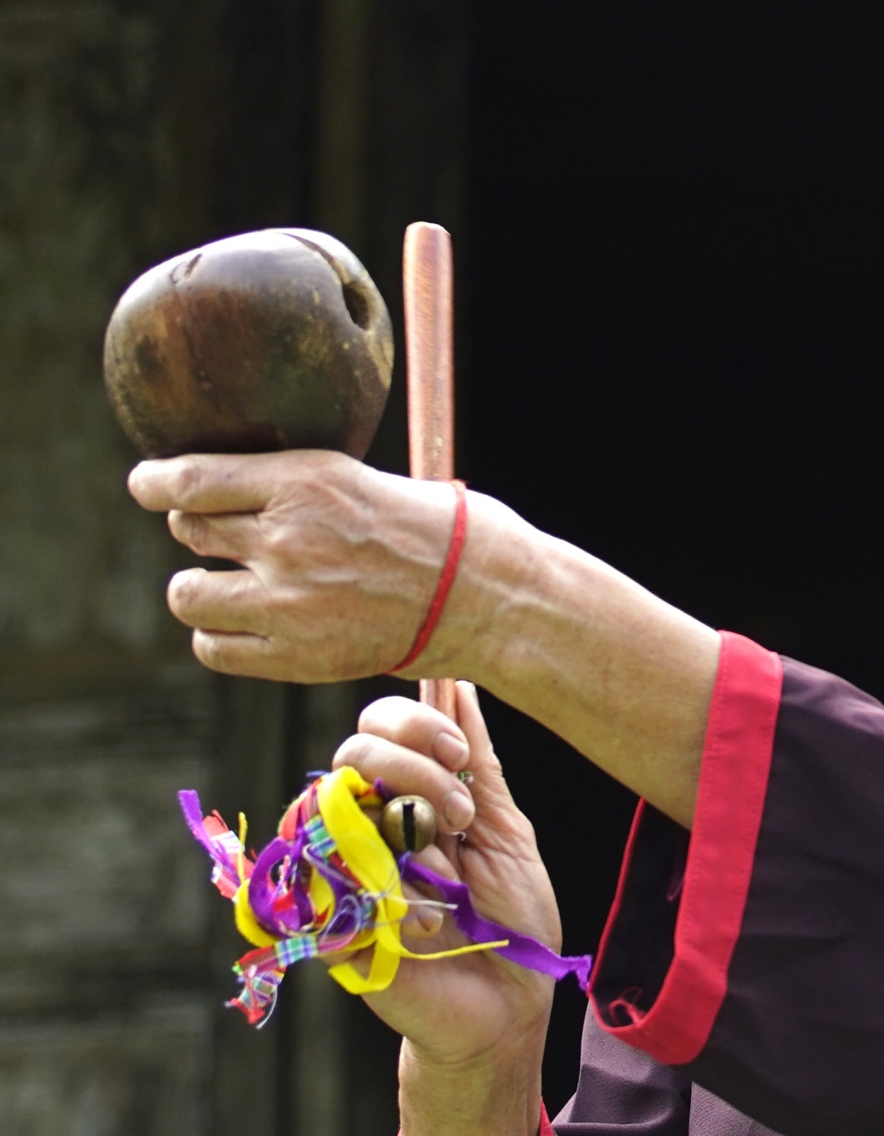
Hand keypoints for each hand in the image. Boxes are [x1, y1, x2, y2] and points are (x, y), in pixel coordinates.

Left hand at [128, 450, 478, 680]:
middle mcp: (289, 541)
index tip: (147, 485)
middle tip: (224, 536)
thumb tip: (221, 493)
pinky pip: (214, 647)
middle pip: (190, 531)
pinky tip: (243, 625)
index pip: (191, 482)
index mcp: (306, 484)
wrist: (483, 595)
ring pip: (188, 594)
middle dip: (199, 530)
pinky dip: (218, 635)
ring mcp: (289, 603)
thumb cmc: (433, 530)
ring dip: (199, 588)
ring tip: (226, 587)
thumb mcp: (360, 480)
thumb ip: (292, 487)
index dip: (156, 483)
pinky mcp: (297, 655)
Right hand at [329, 682, 560, 1068]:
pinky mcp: (329, 922)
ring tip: (454, 864)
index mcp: (407, 797)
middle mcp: (367, 825)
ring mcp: (343, 871)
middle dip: (417, 766)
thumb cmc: (510, 920)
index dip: (414, 721)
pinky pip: (339, 879)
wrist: (509, 1005)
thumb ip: (477, 762)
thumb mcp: (504, 829)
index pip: (381, 727)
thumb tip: (456, 679)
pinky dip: (398, 896)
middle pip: (355, 751)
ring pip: (341, 805)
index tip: (460, 750)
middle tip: (463, 813)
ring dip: (412, 828)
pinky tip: (429, 923)